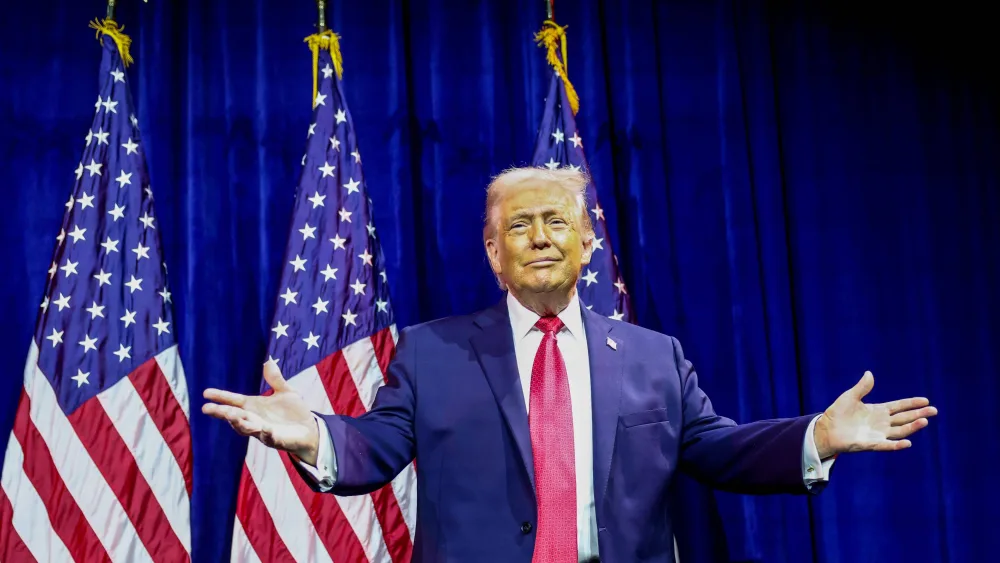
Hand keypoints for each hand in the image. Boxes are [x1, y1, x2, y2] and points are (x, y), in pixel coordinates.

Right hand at [202, 360, 319, 465]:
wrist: (310, 430)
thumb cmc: (294, 413)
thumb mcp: (286, 392)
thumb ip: (275, 380)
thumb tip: (268, 362)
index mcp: (254, 406)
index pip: (234, 401)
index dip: (221, 397)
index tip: (206, 393)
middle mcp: (255, 419)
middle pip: (234, 416)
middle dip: (222, 413)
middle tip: (207, 408)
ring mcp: (264, 431)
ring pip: (247, 429)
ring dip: (239, 423)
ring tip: (231, 416)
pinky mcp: (277, 440)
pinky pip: (270, 438)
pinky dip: (267, 434)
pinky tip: (265, 429)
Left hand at [814, 371, 936, 458]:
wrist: (826, 429)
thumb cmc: (837, 414)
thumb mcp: (850, 397)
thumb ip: (862, 387)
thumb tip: (869, 373)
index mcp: (878, 411)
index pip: (899, 406)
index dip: (911, 403)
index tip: (925, 400)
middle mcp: (881, 423)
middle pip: (904, 418)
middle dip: (918, 414)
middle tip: (933, 410)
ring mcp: (878, 434)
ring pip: (900, 431)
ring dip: (912, 427)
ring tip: (924, 421)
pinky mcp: (871, 444)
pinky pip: (886, 445)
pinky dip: (897, 445)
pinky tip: (907, 443)